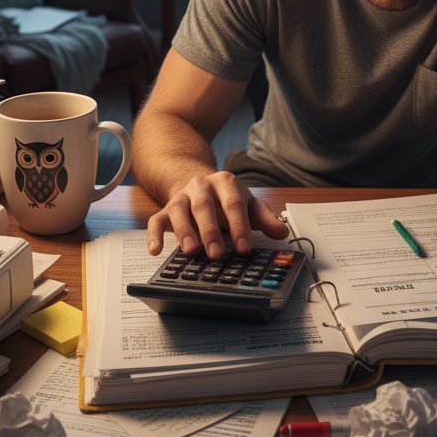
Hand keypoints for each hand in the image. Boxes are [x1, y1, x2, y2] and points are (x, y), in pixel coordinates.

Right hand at [146, 170, 290, 259]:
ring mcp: (181, 197)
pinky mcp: (166, 209)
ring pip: (178, 210)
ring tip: (191, 251)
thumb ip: (265, 219)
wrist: (200, 183)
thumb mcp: (249, 204)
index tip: (244, 247)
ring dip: (184, 231)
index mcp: (225, 183)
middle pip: (204, 206)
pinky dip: (154, 235)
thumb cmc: (226, 199)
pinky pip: (156, 220)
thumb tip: (282, 232)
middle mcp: (201, 186)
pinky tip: (155, 250)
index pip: (233, 204)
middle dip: (210, 230)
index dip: (239, 226)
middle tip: (216, 253)